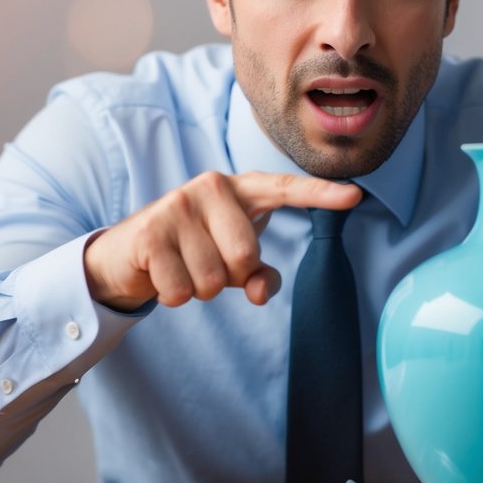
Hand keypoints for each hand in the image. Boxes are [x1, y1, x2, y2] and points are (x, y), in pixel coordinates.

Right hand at [84, 171, 362, 311]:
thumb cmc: (192, 252)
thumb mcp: (232, 261)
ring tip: (182, 267)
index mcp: (239, 189)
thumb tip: (260, 292)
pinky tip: (162, 274)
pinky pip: (181, 290)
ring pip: (213, 279)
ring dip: (198, 288)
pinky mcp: (150, 231)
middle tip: (205, 263)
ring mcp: (178, 205)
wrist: (128, 254)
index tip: (355, 196)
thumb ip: (258, 275)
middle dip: (228, 276)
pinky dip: (174, 295)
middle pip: (246, 256)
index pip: (285, 189)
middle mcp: (210, 187)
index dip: (320, 195)